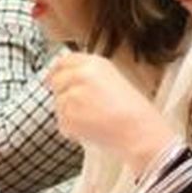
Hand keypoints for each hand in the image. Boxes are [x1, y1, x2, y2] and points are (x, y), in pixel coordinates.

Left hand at [48, 52, 172, 174]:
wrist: (138, 131)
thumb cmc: (132, 110)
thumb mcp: (113, 80)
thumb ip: (89, 75)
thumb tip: (68, 77)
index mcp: (94, 63)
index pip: (65, 61)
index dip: (57, 70)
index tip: (53, 78)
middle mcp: (80, 75)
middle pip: (56, 81)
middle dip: (63, 94)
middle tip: (82, 107)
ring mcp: (72, 95)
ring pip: (58, 104)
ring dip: (70, 114)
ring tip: (94, 119)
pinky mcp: (67, 116)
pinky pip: (62, 123)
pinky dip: (72, 130)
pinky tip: (92, 129)